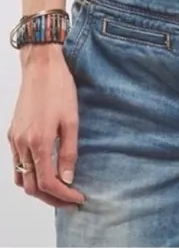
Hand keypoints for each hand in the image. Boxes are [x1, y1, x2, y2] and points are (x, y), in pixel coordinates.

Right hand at [7, 47, 84, 207]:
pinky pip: (17, 163)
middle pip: (32, 187)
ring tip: (58, 189)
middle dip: (52, 198)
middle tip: (70, 199)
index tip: (78, 198)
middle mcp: (22, 144)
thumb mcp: (72, 120)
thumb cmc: (59, 88)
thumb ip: (69, 152)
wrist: (41, 66)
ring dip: (38, 189)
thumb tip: (68, 179)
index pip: (48, 183)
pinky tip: (44, 170)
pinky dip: (29, 174)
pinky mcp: (12, 133)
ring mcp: (15, 140)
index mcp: (39, 142)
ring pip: (21, 178)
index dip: (64, 196)